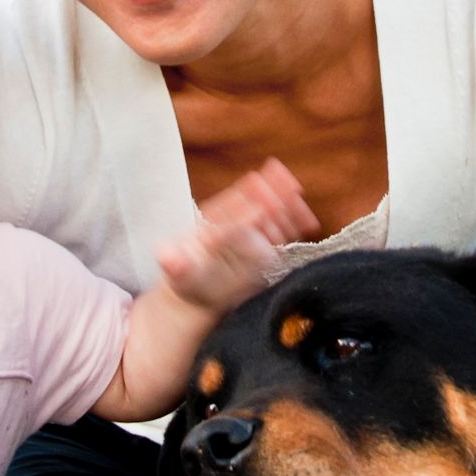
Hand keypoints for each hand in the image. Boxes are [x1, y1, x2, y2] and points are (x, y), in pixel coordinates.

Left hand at [159, 158, 318, 310]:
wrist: (198, 293)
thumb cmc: (186, 279)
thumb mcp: (177, 272)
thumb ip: (175, 263)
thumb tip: (166, 257)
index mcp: (212, 223)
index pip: (230, 211)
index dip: (244, 206)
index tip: (258, 202)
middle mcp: (234, 225)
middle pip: (255, 204)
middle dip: (271, 194)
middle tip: (287, 183)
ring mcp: (251, 235)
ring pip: (271, 215)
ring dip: (285, 204)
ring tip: (298, 194)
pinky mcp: (265, 249)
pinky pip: (283, 233)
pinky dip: (295, 225)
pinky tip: (309, 220)